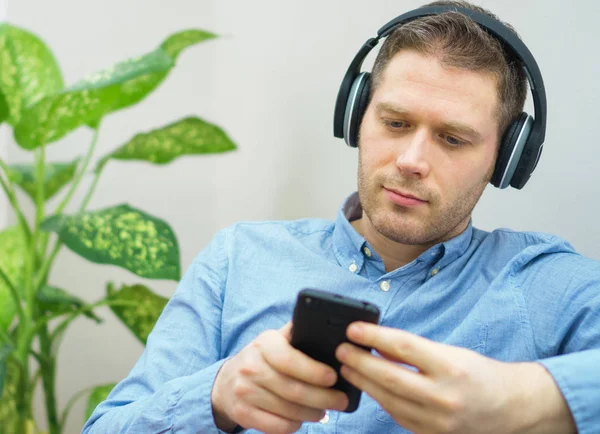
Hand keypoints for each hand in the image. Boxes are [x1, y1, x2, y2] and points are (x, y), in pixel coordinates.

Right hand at [211, 322, 348, 433]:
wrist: (227, 382)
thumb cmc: (262, 359)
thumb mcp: (275, 340)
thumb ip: (297, 334)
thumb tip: (329, 331)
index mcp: (263, 344)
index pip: (289, 359)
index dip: (314, 371)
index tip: (333, 377)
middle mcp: (251, 367)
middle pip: (293, 389)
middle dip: (323, 398)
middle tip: (340, 400)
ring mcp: (245, 392)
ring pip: (288, 410)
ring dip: (312, 413)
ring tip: (324, 410)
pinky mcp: (243, 414)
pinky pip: (277, 426)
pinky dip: (294, 425)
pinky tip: (302, 419)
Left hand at [335, 322, 575, 433]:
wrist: (510, 408)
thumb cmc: (478, 373)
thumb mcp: (449, 353)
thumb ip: (414, 352)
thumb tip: (377, 345)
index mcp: (451, 367)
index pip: (403, 346)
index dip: (374, 336)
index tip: (353, 328)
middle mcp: (444, 397)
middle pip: (390, 377)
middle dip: (360, 362)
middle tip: (340, 350)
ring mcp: (437, 422)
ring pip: (388, 400)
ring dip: (363, 383)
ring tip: (347, 367)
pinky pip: (397, 416)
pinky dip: (380, 400)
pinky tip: (368, 387)